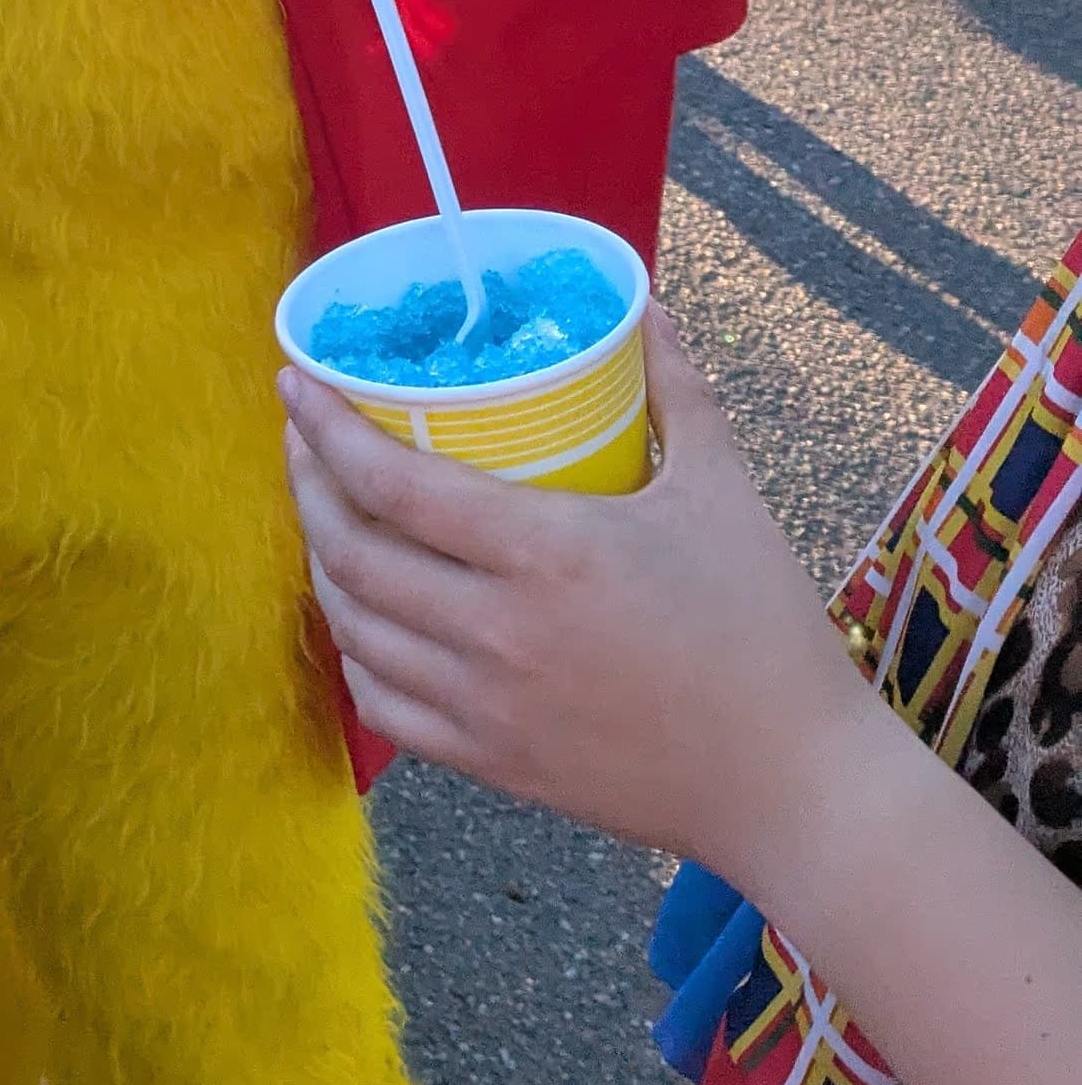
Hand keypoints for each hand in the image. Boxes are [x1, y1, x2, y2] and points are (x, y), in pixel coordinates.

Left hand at [279, 309, 862, 881]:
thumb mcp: (722, 488)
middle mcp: (497, 631)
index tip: (296, 385)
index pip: (395, 482)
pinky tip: (362, 615)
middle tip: (304, 439)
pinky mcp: (489, 763)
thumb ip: (674, 388)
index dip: (326, 429)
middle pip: (350, 550)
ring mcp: (485, 705)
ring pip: (353, 627)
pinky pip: (381, 705)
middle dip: (307, 484)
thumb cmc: (763, 627)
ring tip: (326, 514)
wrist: (788, 781)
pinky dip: (355, 651)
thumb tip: (640, 303)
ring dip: (322, 563)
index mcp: (548, 552)